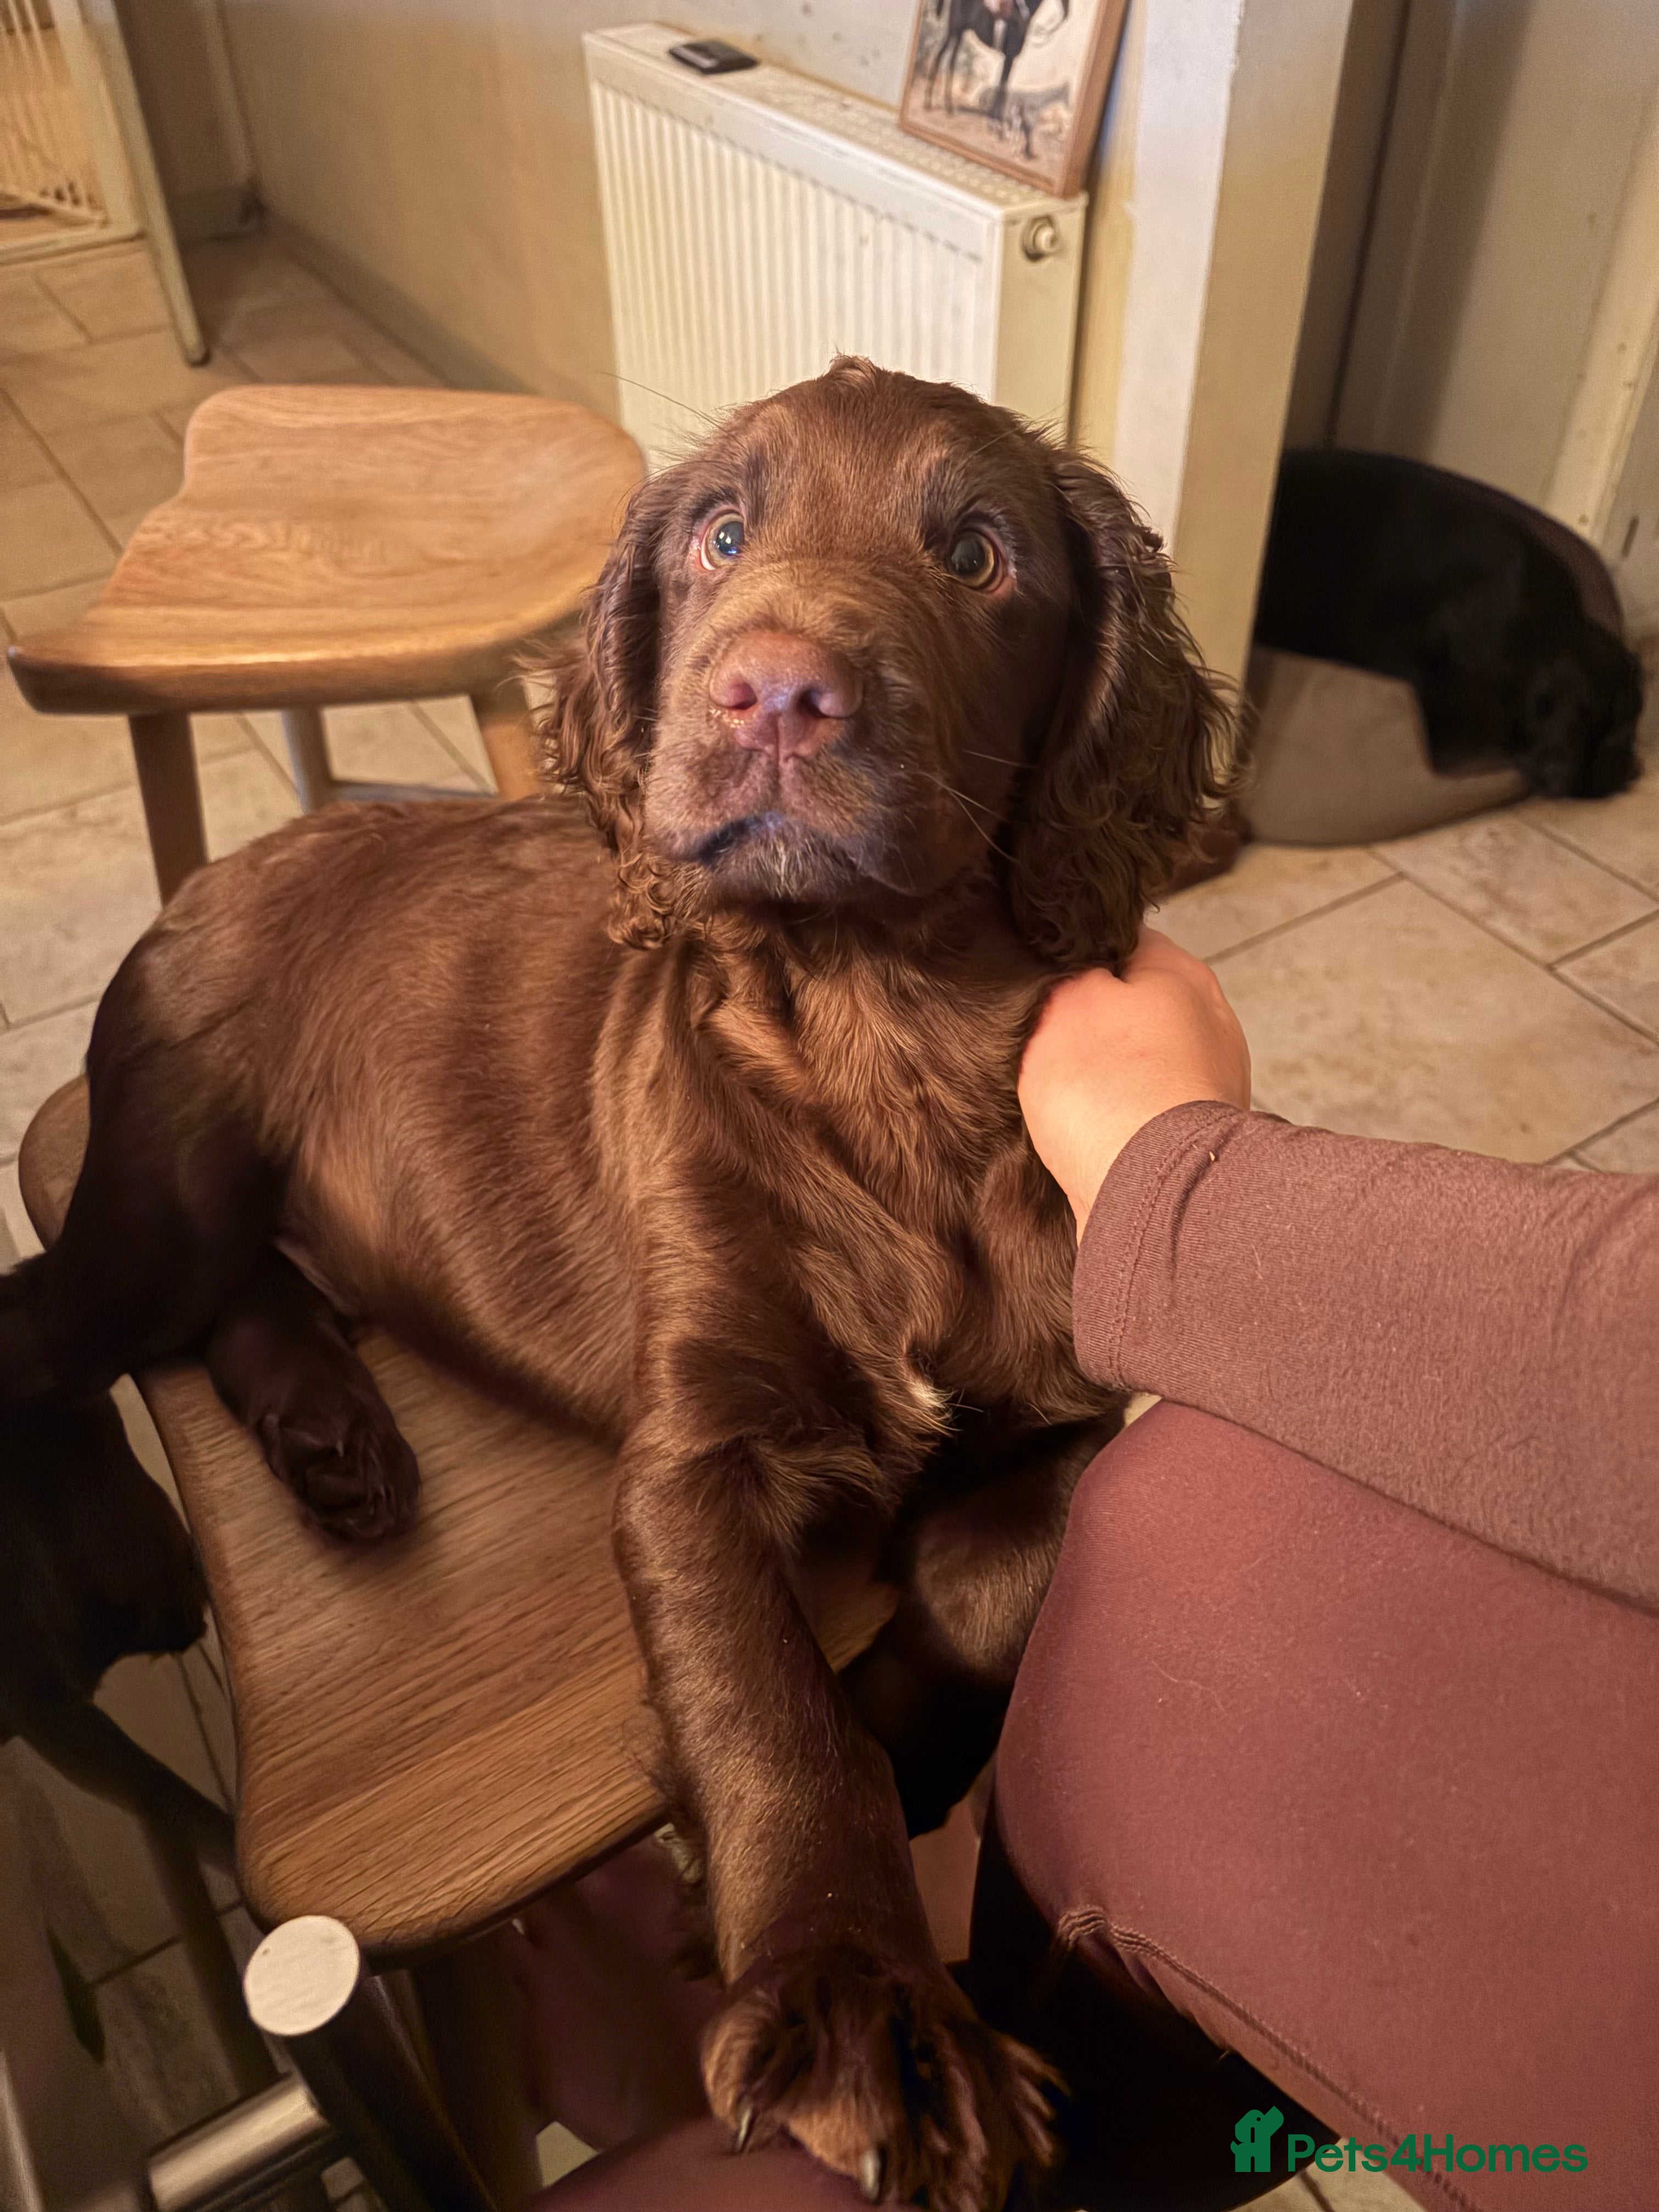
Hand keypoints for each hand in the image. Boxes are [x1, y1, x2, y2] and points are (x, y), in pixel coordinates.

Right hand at [1019, 930, 1250, 1235]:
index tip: (1040, 982)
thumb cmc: (1108, 1089)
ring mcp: (1208, 1087)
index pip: (1122, 940)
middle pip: (1132, 1006)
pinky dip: (1115, 1124)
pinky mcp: (1194, 1142)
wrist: (1149, 1194)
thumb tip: (1064, 964)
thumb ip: (1066, 969)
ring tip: (1059, 1096)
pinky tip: (1085, 1136)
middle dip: (1089, 1024)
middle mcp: (1210, 1024)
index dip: (1072, 958)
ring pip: (1136, 1065)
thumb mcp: (1064, 996)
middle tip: (1040, 1042)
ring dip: (1101, 1079)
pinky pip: (1142, 1118)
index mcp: (1183, 973)